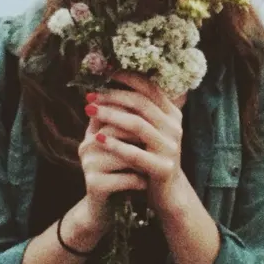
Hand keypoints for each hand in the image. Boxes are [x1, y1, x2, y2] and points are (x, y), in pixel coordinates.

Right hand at [77, 113, 148, 231]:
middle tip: (159, 141)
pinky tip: (144, 184)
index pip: (112, 111)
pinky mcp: (94, 185)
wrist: (101, 210)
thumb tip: (152, 95)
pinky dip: (138, 181)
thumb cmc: (118, 174)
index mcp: (92, 132)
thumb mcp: (120, 148)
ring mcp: (88, 165)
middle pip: (118, 129)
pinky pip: (123, 178)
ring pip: (123, 155)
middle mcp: (86, 145)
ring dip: (141, 161)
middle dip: (140, 136)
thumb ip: (128, 124)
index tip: (155, 119)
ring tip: (153, 164)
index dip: (134, 113)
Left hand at [86, 71, 187, 214]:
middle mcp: (175, 127)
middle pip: (141, 104)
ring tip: (89, 110)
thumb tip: (107, 85)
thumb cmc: (151, 156)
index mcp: (172, 114)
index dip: (127, 77)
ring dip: (111, 115)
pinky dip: (115, 144)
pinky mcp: (163, 168)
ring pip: (138, 124)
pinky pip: (136, 153)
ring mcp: (171, 148)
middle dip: (113, 96)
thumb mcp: (148, 130)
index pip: (150, 88)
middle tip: (90, 95)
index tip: (104, 71)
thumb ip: (137, 110)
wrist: (168, 193)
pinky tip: (98, 138)